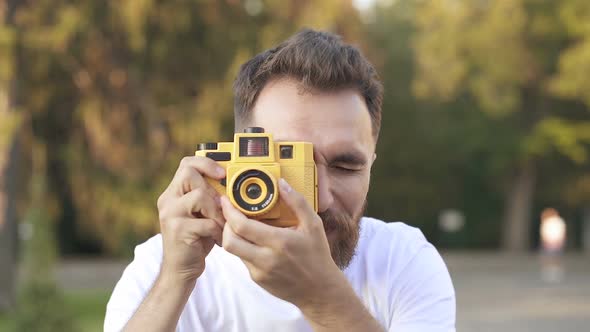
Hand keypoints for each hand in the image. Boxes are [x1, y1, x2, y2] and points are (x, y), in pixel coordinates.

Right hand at [156, 156, 225, 282]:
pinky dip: (217, 231)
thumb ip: (210, 198)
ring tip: (221, 225)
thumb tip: (234, 182)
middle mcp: (168, 200)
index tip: (222, 173)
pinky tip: (218, 239)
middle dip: (211, 188)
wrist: (180, 270)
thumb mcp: (202, 214)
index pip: (186, 164)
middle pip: (189, 174)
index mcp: (174, 193)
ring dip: (217, 211)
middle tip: (221, 207)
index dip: (205, 163)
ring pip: (199, 195)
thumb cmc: (197, 240)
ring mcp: (170, 214)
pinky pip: (206, 222)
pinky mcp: (178, 230)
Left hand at [220, 178, 344, 307]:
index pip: (242, 227)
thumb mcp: (314, 225)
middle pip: (229, 241)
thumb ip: (297, 202)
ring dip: (233, 235)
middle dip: (225, 224)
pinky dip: (243, 247)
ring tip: (240, 224)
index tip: (226, 201)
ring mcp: (260, 272)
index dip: (229, 212)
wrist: (320, 290)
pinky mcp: (258, 279)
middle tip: (230, 213)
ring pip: (233, 251)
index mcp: (280, 242)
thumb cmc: (317, 255)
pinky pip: (243, 260)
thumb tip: (281, 184)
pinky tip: (253, 241)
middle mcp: (266, 259)